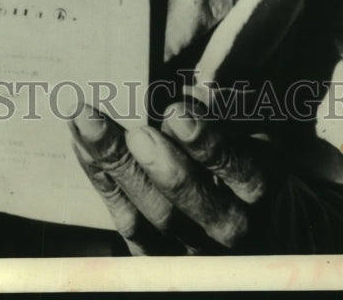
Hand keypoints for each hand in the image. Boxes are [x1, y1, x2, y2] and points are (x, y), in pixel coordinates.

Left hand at [71, 100, 271, 254]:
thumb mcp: (246, 123)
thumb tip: (199, 88)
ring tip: (88, 123)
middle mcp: (233, 227)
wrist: (241, 211)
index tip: (177, 111)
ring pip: (153, 218)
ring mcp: (192, 247)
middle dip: (162, 167)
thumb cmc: (237, 147)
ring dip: (117, 166)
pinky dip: (102, 181)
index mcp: (260, 186)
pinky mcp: (157, 254)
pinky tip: (82, 144)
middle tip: (135, 132)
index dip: (210, 145)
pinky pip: (126, 223)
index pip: (244, 174)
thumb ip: (224, 107)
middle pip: (196, 205)